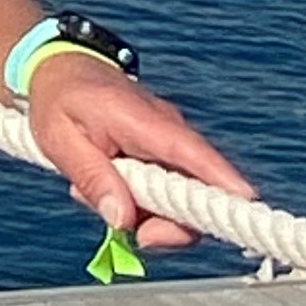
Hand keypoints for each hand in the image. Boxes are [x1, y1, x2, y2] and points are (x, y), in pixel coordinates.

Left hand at [26, 59, 249, 254]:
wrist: (61, 71)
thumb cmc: (60, 100)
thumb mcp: (60, 140)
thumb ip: (93, 178)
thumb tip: (123, 220)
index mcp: (145, 121)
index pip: (192, 153)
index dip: (221, 180)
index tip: (245, 206)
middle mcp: (168, 133)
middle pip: (196, 191)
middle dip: (169, 224)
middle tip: (131, 234)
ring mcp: (169, 146)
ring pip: (180, 200)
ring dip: (143, 214)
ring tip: (92, 193)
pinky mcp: (163, 157)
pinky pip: (165, 194)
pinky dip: (138, 203)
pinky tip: (103, 186)